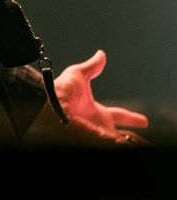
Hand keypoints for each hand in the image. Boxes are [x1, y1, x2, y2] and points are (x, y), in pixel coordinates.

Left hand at [28, 49, 149, 147]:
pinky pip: (116, 145)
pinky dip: (124, 145)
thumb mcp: (79, 74)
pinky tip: (132, 145)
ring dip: (134, 144)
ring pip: (122, 143)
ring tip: (145, 145)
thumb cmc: (61, 89)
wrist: (51, 102)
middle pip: (125, 137)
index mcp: (97, 112)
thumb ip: (92, 67)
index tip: (145, 121)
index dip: (132, 118)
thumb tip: (101, 54)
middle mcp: (99, 126)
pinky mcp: (97, 141)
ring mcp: (98, 135)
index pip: (119, 116)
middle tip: (147, 142)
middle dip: (137, 140)